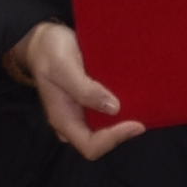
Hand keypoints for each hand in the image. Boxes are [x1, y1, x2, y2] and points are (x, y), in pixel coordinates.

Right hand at [6, 21, 146, 161]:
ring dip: (125, 119)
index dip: (114, 139)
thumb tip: (114, 108)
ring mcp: (82, 111)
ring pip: (108, 127)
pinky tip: (135, 95)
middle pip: (102, 140)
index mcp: (63, 119)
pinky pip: (109, 111)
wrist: (43, 39)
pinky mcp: (91, 100)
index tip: (136, 124)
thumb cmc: (49, 51)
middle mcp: (74, 120)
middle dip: (123, 130)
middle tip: (143, 113)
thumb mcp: (63, 66)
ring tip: (143, 104)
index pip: (90, 146)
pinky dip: (123, 106)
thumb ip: (84, 88)